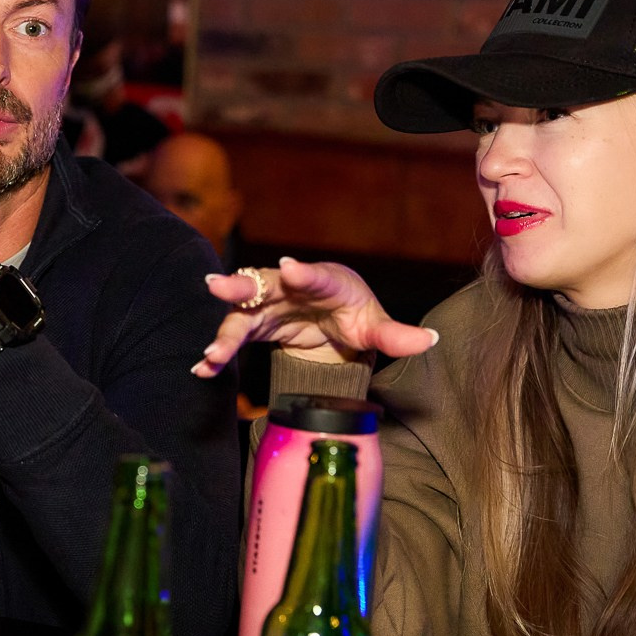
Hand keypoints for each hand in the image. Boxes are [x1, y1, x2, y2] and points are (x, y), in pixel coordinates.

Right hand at [193, 257, 437, 377]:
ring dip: (224, 332)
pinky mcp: (256, 325)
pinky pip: (234, 336)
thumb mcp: (376, 326)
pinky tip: (204, 368)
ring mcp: (269, 306)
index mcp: (325, 281)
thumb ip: (397, 335)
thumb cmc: (355, 316)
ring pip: (242, 313)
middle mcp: (290, 287)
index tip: (287, 267)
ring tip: (210, 354)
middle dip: (240, 286)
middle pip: (262, 283)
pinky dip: (219, 352)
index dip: (300, 272)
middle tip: (217, 286)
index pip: (314, 276)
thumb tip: (431, 340)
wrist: (332, 325)